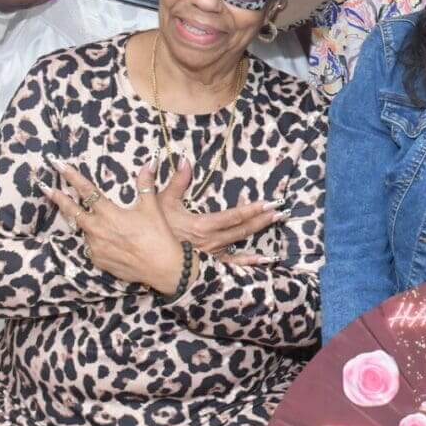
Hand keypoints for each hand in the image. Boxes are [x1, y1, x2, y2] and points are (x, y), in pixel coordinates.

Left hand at [46, 163, 185, 291]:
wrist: (163, 267)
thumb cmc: (158, 235)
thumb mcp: (152, 207)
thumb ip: (145, 184)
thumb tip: (149, 163)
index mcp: (109, 214)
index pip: (86, 191)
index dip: (72, 177)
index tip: (59, 166)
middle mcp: (98, 230)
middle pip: (72, 211)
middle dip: (58, 199)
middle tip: (46, 189)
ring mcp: (96, 248)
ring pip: (83, 230)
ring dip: (83, 222)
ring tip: (90, 218)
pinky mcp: (99, 261)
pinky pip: (91, 247)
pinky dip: (94, 239)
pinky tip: (105, 238)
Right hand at [146, 160, 279, 263]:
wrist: (144, 258)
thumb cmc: (152, 231)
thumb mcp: (160, 202)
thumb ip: (176, 181)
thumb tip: (185, 161)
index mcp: (202, 225)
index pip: (234, 216)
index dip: (253, 209)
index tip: (270, 202)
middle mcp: (210, 241)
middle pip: (243, 229)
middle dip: (263, 220)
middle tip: (281, 213)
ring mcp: (210, 255)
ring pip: (240, 245)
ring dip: (258, 235)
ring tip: (274, 227)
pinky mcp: (207, 265)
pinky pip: (230, 264)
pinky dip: (248, 263)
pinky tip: (262, 261)